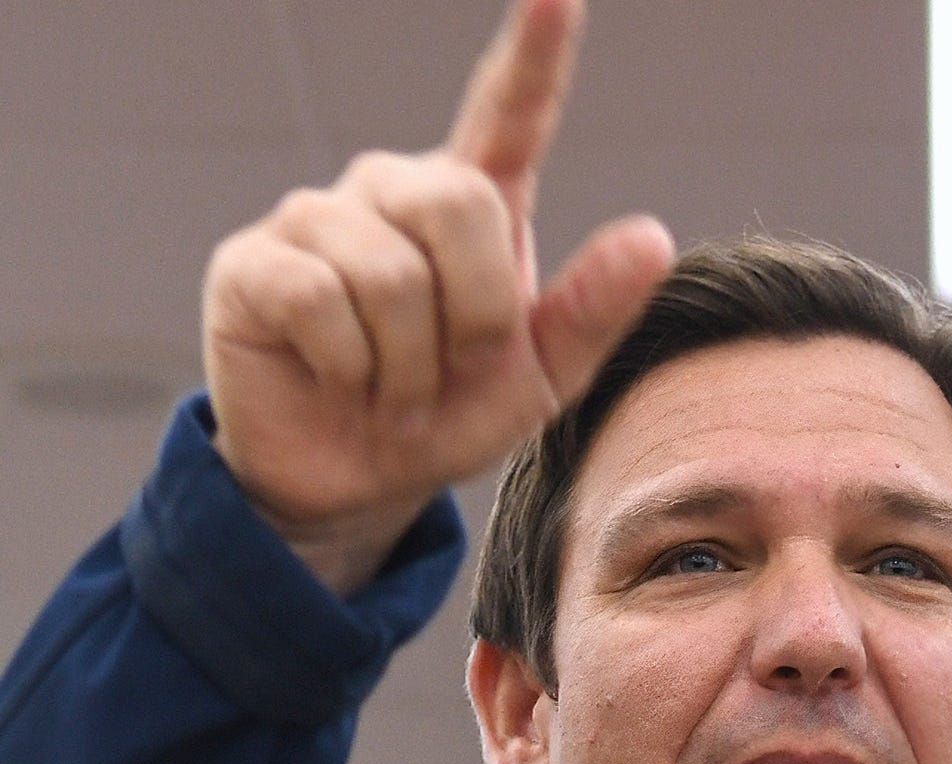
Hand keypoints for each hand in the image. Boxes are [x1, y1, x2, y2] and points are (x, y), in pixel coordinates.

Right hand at [202, 0, 674, 593]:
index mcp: (475, 203)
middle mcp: (393, 189)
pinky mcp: (253, 262)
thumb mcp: (543, 378)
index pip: (510, 111)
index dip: (536, 49)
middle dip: (477, 311)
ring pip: (391, 271)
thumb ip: (595, 310)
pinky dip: (351, 367)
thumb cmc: (455, 414)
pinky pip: (322, 302)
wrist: (363, 481)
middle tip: (457, 368)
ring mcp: (317, 217)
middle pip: (460, 203)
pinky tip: (342, 380)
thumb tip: (654, 236)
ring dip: (411, 361)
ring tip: (396, 386)